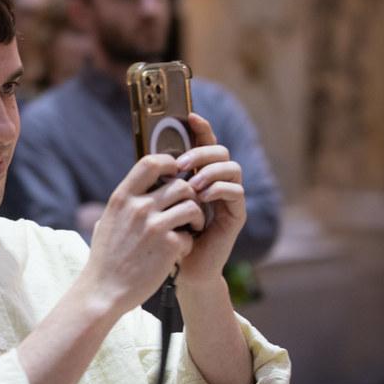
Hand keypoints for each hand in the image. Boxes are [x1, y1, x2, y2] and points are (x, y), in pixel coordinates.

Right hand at [80, 152, 204, 315]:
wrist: (103, 290)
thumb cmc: (106, 257)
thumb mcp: (107, 221)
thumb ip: (125, 203)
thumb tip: (140, 185)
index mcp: (122, 198)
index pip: (150, 162)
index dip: (169, 163)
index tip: (175, 173)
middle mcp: (138, 208)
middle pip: (180, 185)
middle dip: (189, 197)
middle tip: (186, 211)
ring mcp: (154, 226)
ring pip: (192, 207)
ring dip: (195, 219)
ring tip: (188, 230)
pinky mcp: (169, 246)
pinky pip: (191, 234)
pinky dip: (188, 243)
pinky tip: (177, 252)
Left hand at [174, 113, 246, 287]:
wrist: (179, 267)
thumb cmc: (166, 233)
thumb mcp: (159, 201)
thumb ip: (161, 179)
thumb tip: (147, 154)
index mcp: (200, 174)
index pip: (205, 144)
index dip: (201, 128)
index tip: (189, 116)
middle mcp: (217, 182)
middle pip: (221, 151)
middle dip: (201, 152)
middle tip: (180, 164)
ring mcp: (229, 198)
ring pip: (232, 167)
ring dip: (210, 170)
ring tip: (191, 183)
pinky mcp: (235, 215)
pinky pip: (236, 191)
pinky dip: (219, 189)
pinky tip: (202, 197)